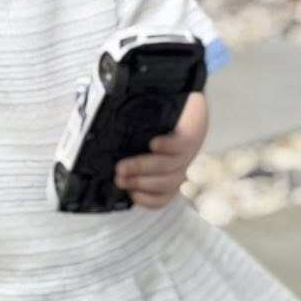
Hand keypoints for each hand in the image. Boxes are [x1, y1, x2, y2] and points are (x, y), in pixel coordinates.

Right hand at [116, 91, 208, 210]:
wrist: (190, 100)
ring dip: (143, 168)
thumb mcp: (143, 146)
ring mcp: (188, 151)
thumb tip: (108, 170)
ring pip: (167, 167)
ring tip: (123, 166)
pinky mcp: (192, 135)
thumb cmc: (163, 125)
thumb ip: (132, 158)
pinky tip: (154, 144)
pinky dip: (167, 146)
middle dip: (139, 183)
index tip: (129, 193)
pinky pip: (181, 145)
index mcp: (171, 174)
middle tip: (119, 177)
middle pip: (164, 183)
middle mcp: (181, 167)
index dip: (147, 200)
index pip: (163, 197)